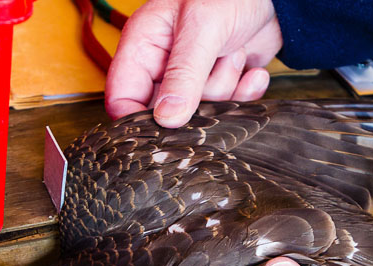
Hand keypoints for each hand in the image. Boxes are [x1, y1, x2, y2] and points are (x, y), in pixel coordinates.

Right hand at [106, 0, 282, 126]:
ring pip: (200, 112)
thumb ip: (183, 76)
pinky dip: (245, 92)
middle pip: (166, 111)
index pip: (122, 96)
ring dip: (225, 86)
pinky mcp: (222, 85)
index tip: (164, 129)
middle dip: (197, 99)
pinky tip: (251, 69)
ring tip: (233, 53)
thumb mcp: (202, 30)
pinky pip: (227, 108)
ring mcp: (194, 77)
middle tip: (214, 66)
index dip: (137, 119)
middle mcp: (164, 64)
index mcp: (144, 45)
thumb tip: (166, 120)